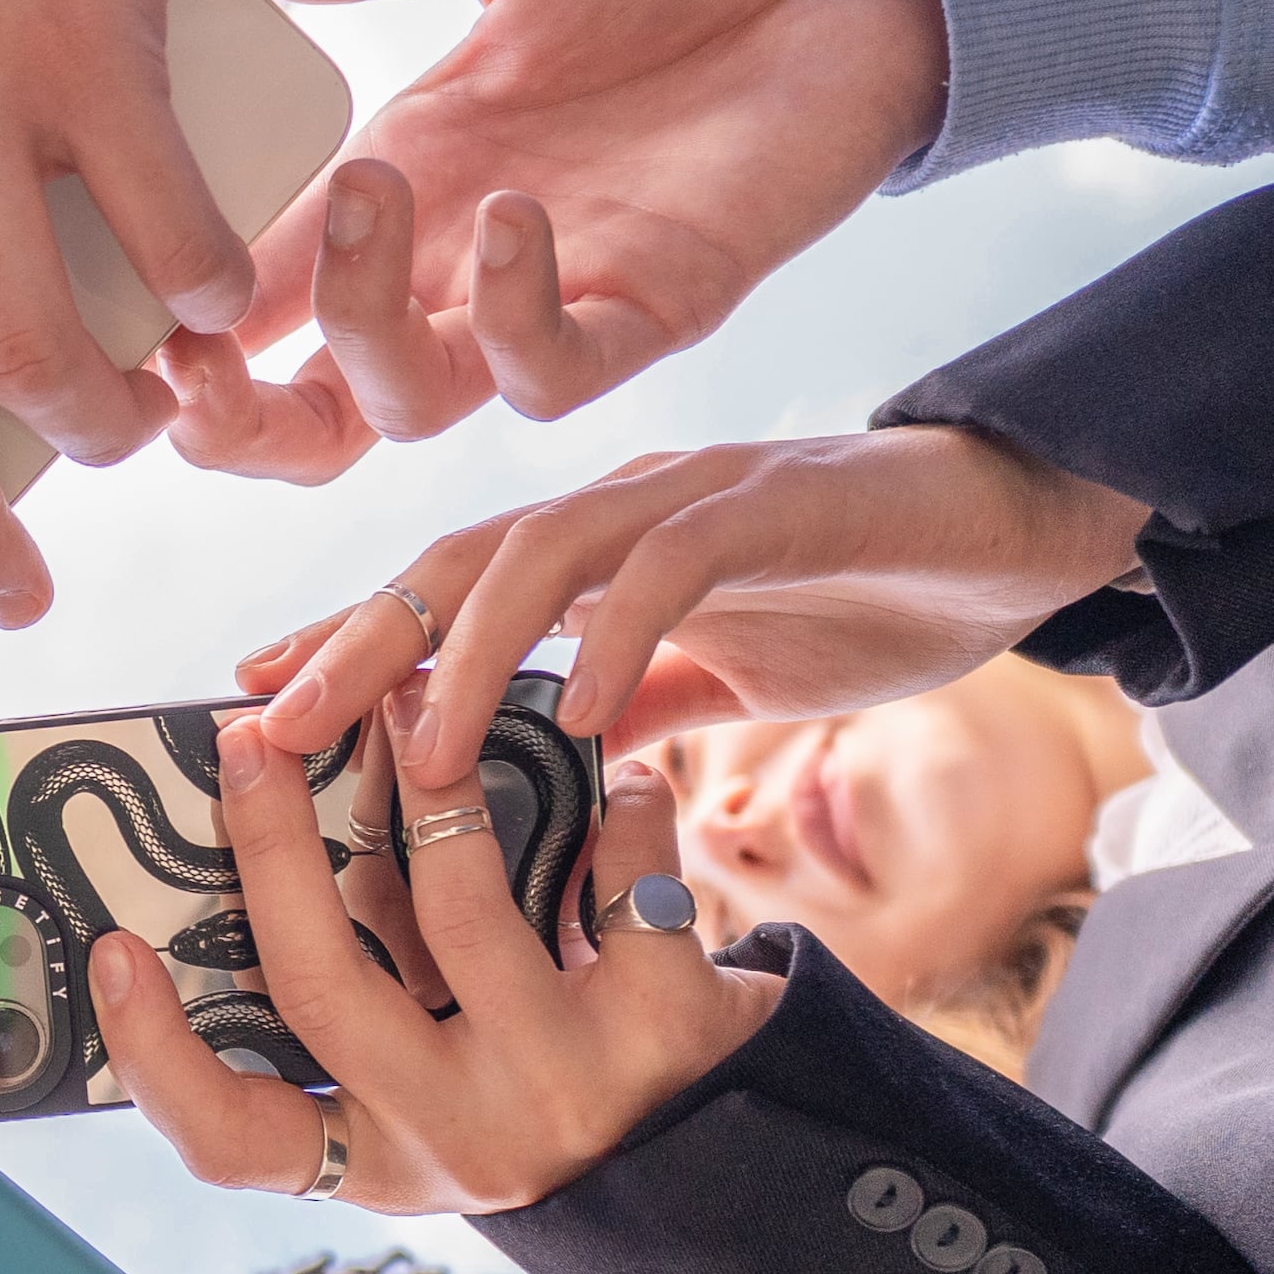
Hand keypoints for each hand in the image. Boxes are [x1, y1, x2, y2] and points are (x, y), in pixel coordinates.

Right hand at [89, 720, 774, 1214]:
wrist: (742, 1158)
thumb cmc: (548, 1087)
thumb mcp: (437, 1090)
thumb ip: (358, 1000)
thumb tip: (262, 830)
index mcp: (378, 1156)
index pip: (231, 1139)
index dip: (153, 1052)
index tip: (110, 948)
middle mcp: (458, 1138)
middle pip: (323, 985)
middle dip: (273, 843)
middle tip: (251, 737)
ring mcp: (561, 1087)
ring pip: (459, 907)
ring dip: (429, 778)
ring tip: (416, 695)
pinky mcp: (666, 1029)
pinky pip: (614, 875)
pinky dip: (616, 805)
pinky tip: (611, 778)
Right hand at [161, 0, 945, 482]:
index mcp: (397, 172)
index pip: (247, 288)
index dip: (168, 314)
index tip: (102, 280)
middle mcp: (455, 256)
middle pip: (313, 409)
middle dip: (234, 419)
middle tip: (184, 360)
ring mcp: (552, 291)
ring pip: (414, 404)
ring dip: (363, 330)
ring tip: (369, 195)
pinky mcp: (661, 301)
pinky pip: (559, 370)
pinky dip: (517, 316)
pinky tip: (510, 211)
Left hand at [236, 429, 1154, 778]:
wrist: (1026, 531)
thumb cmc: (868, 598)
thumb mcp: (721, 679)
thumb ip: (628, 712)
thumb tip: (531, 778)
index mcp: (595, 553)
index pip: (438, 595)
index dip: (343, 650)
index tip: (247, 720)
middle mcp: (622, 508)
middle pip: (450, 562)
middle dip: (353, 647)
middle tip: (270, 736)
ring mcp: (696, 495)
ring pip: (540, 551)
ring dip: (464, 654)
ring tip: (415, 755)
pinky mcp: (782, 502)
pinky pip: (676, 561)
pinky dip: (619, 635)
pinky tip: (581, 712)